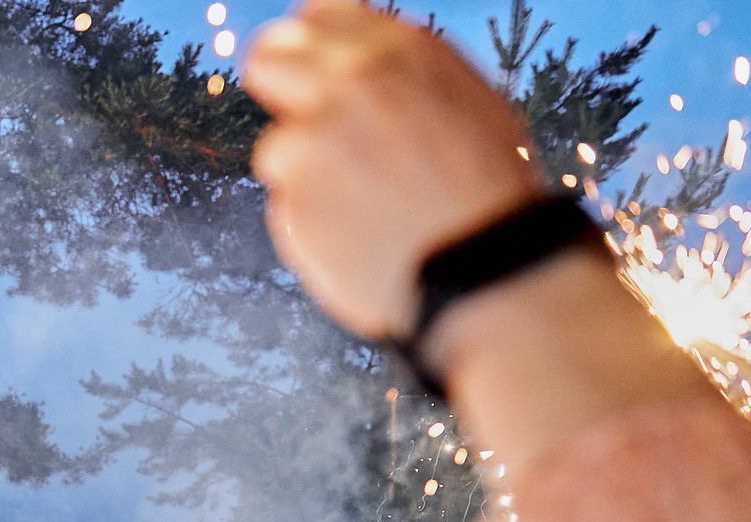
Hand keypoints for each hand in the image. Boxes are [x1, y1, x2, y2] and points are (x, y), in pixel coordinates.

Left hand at [243, 0, 544, 339]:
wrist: (484, 267)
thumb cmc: (484, 194)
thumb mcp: (462, 103)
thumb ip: (397, 78)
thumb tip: (345, 64)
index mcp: (401, 51)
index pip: (317, 17)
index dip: (307, 48)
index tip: (306, 70)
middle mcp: (353, 81)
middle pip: (266, 58)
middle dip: (275, 87)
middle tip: (298, 125)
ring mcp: (317, 135)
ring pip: (276, 148)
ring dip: (305, 178)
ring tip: (364, 206)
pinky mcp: (293, 194)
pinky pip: (285, 206)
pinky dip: (310, 224)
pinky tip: (357, 236)